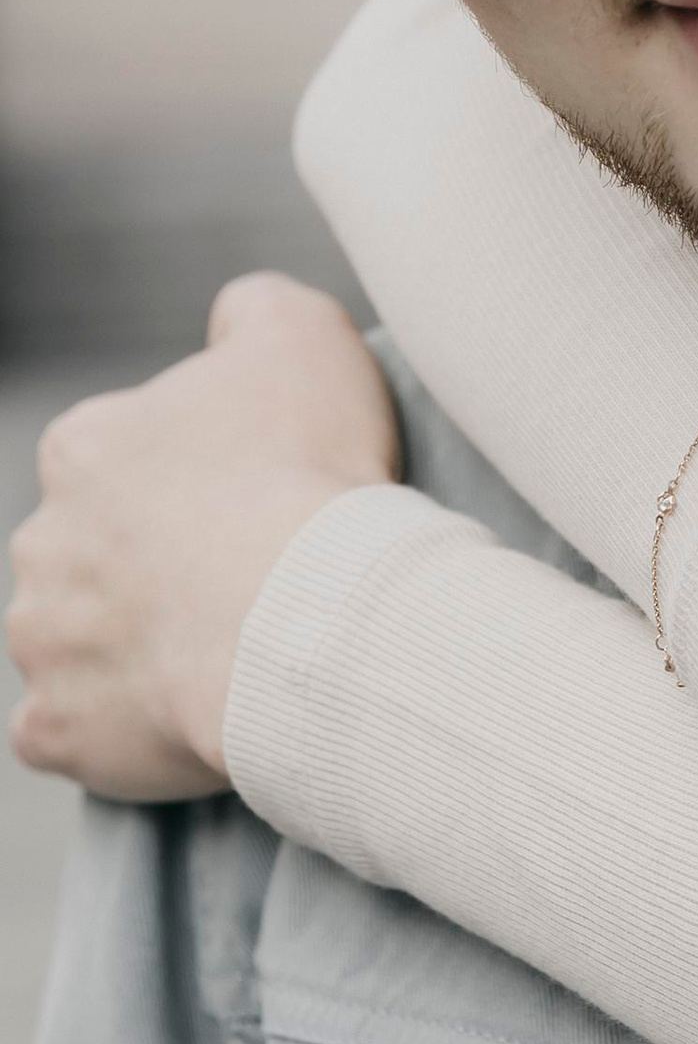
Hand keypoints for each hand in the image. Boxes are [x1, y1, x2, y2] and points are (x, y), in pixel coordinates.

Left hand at [7, 273, 398, 796]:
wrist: (309, 612)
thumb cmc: (306, 470)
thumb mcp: (301, 333)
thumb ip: (254, 310)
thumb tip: (233, 318)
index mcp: (84, 447)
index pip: (120, 455)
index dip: (194, 477)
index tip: (258, 497)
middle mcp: (41, 540)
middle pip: (90, 550)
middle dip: (151, 564)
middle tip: (244, 578)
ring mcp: (42, 641)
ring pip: (71, 641)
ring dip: (128, 646)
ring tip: (223, 652)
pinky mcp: (59, 729)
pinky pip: (68, 733)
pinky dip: (110, 730)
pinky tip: (175, 713)